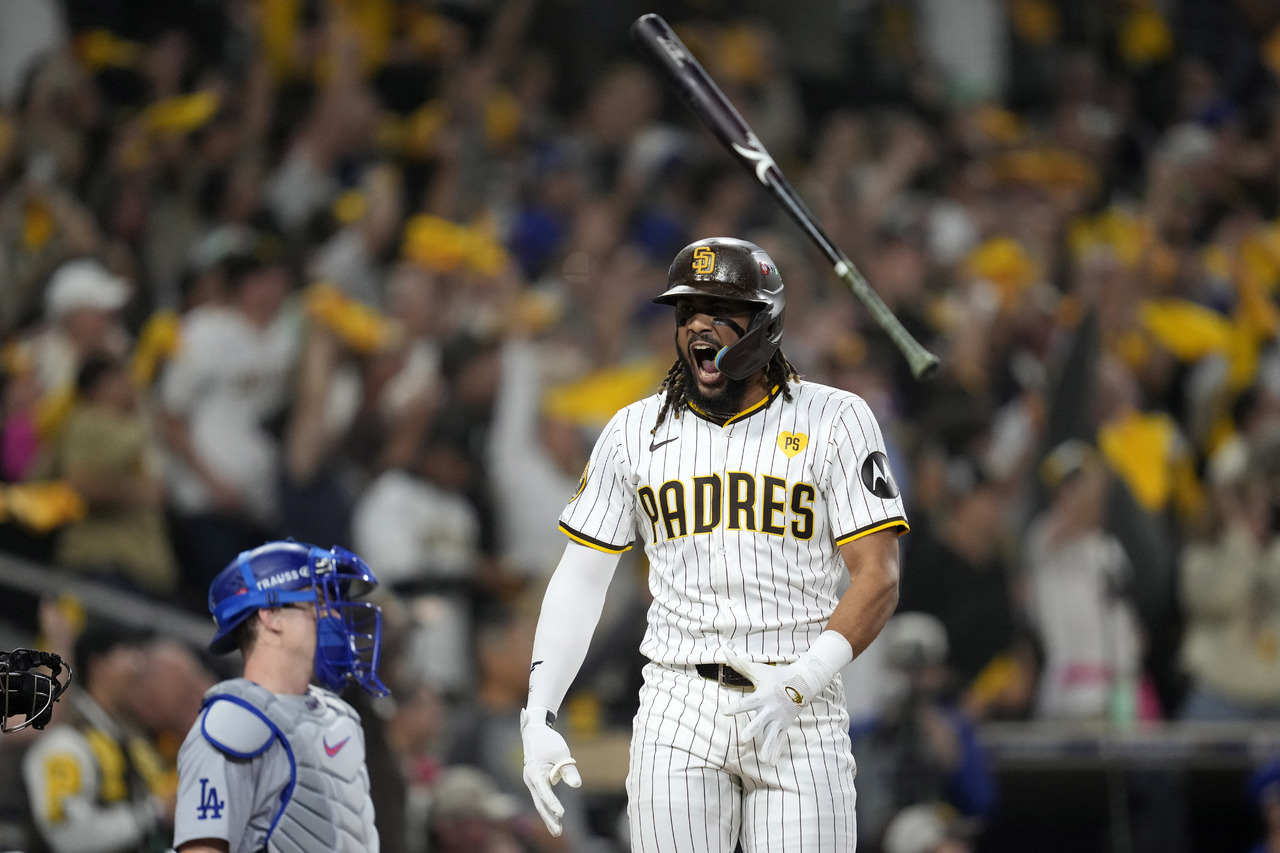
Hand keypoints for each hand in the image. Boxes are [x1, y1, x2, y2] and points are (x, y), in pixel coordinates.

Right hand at [520, 707, 580, 835]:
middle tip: (558, 832)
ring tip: (557, 831)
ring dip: (548, 816)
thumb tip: (576, 785)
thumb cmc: (548, 741)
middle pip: (539, 802)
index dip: (552, 803)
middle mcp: (530, 780)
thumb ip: (568, 769)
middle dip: (548, 818)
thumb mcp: (561, 752)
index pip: (544, 791)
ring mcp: (532, 782)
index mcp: (534, 772)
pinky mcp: (536, 783)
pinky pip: (541, 798)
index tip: (561, 813)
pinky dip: (547, 808)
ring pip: (539, 803)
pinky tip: (554, 819)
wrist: (534, 733)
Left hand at [721, 645, 819, 766]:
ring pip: (772, 735)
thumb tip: (724, 651)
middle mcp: (771, 709)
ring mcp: (779, 719)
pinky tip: (771, 763)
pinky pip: (780, 740)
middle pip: (760, 721)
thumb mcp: (759, 670)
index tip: (725, 711)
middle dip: (753, 730)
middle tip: (745, 738)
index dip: (736, 707)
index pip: (747, 702)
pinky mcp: (784, 725)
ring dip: (767, 746)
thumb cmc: (776, 675)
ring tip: (763, 760)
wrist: (804, 682)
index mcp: (763, 696)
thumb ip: (740, 664)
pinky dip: (777, 751)